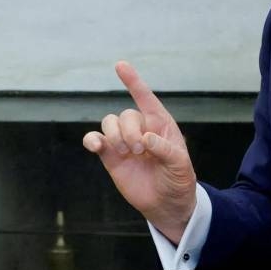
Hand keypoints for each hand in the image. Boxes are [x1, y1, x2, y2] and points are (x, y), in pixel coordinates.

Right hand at [82, 61, 197, 242]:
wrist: (167, 204)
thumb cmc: (178, 180)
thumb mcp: (180, 164)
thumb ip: (165, 149)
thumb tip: (146, 139)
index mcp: (160, 124)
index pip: (146, 98)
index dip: (133, 81)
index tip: (120, 65)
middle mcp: (140, 129)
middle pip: (125, 115)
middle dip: (129, 131)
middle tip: (139, 151)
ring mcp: (124, 142)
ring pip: (109, 123)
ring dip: (114, 135)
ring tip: (125, 153)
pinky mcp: (110, 156)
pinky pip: (95, 140)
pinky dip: (91, 139)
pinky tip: (95, 146)